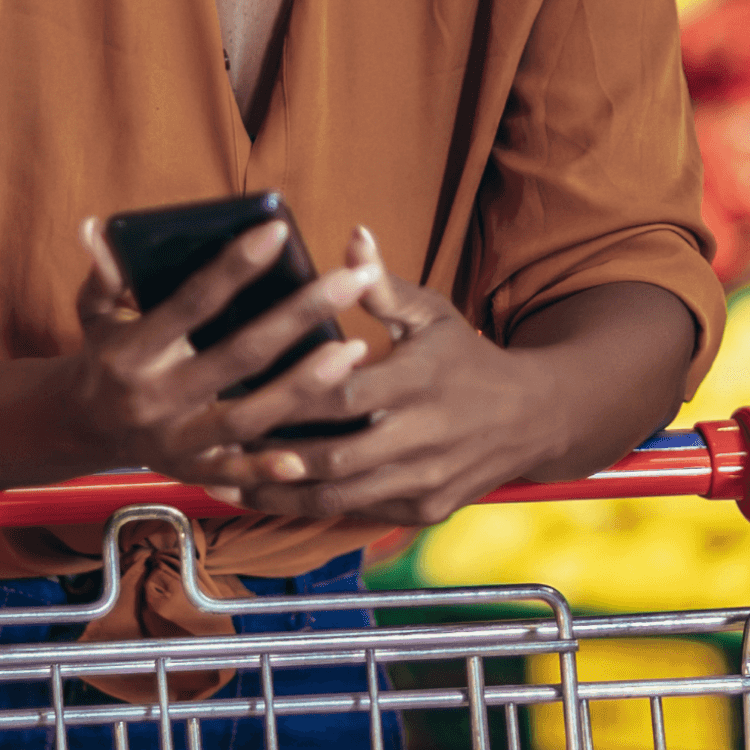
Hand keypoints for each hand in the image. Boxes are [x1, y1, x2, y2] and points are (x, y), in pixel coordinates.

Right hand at [66, 217, 377, 492]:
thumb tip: (96, 228)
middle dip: (299, 315)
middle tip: (350, 281)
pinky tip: (308, 453)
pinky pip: (235, 473)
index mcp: (134, 350)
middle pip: (239, 355)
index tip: (278, 231)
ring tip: (355, 349)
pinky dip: (267, 468)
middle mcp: (156, 396)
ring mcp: (174, 440)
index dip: (235, 267)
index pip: (193, 302)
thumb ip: (104, 274)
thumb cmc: (104, 352)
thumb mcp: (94, 311)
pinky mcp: (190, 471)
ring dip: (304, 385)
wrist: (83, 425)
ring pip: (248, 416)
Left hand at [216, 227, 556, 524]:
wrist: (533, 416)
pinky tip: (273, 497)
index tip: (238, 392)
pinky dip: (313, 508)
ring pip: (340, 497)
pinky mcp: (426, 510)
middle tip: (215, 446)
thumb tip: (353, 236)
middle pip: (334, 456)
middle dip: (273, 457)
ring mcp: (424, 481)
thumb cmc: (465, 356)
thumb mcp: (431, 314)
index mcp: (417, 381)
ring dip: (281, 493)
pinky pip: (359, 513)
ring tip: (226, 481)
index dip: (290, 397)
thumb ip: (383, 285)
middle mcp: (422, 437)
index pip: (342, 394)